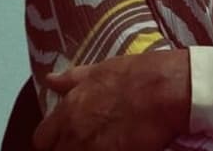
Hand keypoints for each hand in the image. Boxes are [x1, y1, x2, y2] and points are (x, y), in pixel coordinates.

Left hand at [33, 49, 189, 150]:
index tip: (67, 138)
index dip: (55, 140)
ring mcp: (91, 149)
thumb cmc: (141, 74)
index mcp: (68, 109)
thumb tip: (50, 80)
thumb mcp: (103, 69)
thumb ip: (73, 79)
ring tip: (107, 145)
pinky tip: (121, 148)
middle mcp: (73, 132)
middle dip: (67, 149)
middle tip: (88, 143)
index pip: (42, 138)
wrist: (169, 89)